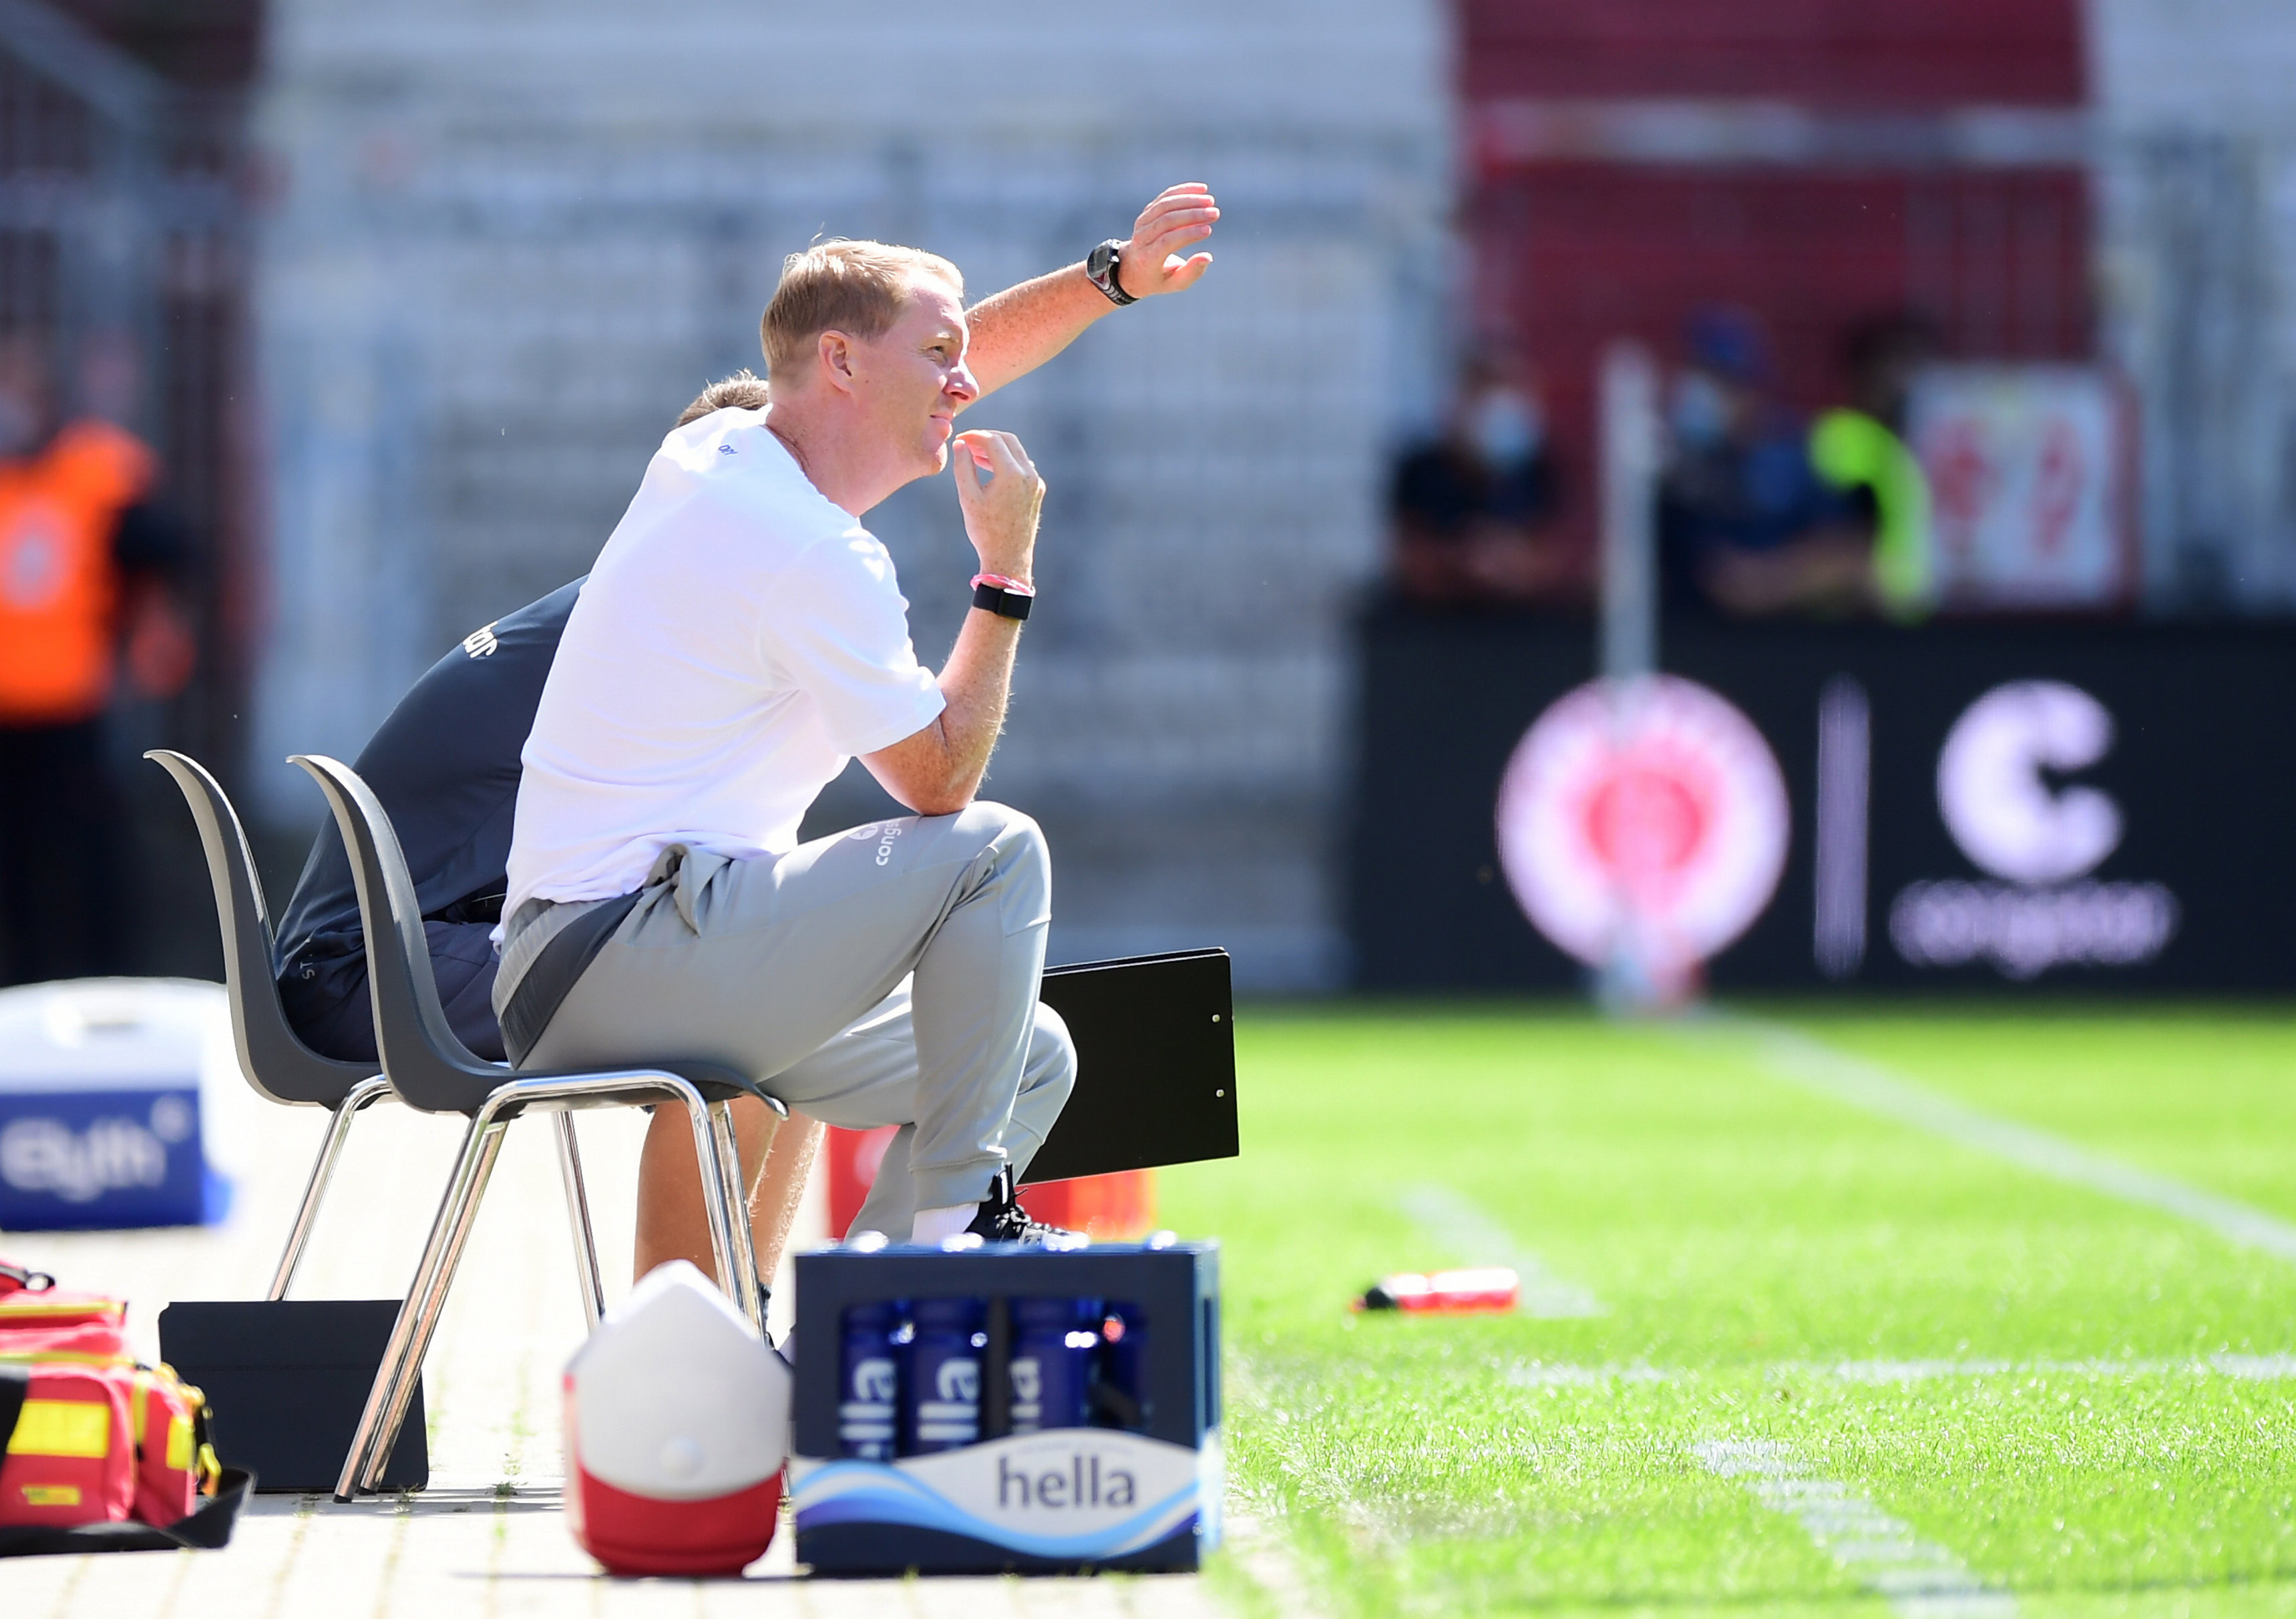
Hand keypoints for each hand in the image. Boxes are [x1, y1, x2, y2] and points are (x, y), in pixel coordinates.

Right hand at [953, 430, 1043, 582]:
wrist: (1008, 559)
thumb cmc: (985, 531)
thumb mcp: (968, 498)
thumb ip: (963, 467)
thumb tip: (960, 444)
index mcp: (1012, 475)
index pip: (993, 441)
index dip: (974, 436)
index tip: (960, 439)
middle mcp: (1029, 475)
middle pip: (1008, 441)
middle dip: (987, 438)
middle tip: (967, 443)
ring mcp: (1036, 483)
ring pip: (1017, 453)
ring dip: (996, 450)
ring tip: (974, 456)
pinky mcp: (1037, 491)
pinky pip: (1022, 467)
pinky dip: (1006, 462)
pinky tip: (989, 469)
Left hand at [1117, 183, 1217, 298]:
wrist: (1132, 267)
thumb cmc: (1158, 278)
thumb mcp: (1174, 283)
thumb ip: (1191, 273)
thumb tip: (1208, 257)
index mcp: (1147, 258)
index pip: (1167, 241)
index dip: (1188, 234)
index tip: (1208, 230)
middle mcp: (1141, 238)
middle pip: (1166, 220)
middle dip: (1193, 215)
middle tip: (1215, 213)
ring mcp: (1142, 222)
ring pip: (1165, 205)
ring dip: (1189, 200)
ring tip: (1210, 201)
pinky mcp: (1148, 211)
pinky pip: (1165, 197)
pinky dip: (1183, 190)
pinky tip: (1202, 189)